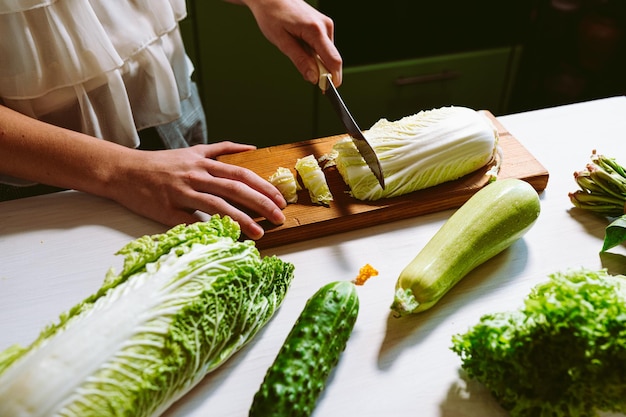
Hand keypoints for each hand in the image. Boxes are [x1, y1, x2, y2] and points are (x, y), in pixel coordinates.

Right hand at [110, 142, 286, 239]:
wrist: (123, 171)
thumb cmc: (160, 164)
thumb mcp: (192, 150)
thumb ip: (221, 149)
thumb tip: (250, 147)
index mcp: (204, 162)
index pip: (242, 174)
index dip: (263, 187)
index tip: (280, 199)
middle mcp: (196, 175)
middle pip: (235, 189)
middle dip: (261, 204)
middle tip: (280, 217)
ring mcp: (182, 193)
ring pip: (218, 206)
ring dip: (241, 220)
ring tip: (259, 233)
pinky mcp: (168, 210)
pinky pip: (192, 223)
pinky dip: (210, 230)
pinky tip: (225, 239)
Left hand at [231, 0, 342, 85]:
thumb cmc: (272, 16)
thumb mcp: (282, 42)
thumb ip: (299, 60)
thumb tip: (313, 78)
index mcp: (315, 30)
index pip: (333, 60)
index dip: (333, 78)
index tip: (327, 90)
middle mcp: (325, 26)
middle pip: (332, 59)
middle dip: (323, 72)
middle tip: (306, 75)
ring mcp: (326, 25)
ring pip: (328, 54)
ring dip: (317, 61)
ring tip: (296, 50)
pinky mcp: (324, 25)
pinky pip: (324, 47)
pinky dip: (316, 53)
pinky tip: (301, 45)